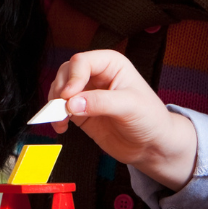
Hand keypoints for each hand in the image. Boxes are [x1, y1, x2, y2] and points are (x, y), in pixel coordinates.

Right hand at [47, 50, 197, 190]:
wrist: (153, 146)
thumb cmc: (150, 119)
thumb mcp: (130, 107)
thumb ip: (101, 103)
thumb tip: (71, 104)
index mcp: (110, 64)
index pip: (82, 62)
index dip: (73, 77)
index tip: (69, 96)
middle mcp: (96, 74)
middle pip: (66, 72)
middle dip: (61, 90)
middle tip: (62, 108)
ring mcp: (86, 93)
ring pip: (60, 88)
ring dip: (54, 103)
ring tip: (60, 120)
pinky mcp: (80, 110)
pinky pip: (60, 108)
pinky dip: (55, 116)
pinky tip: (60, 126)